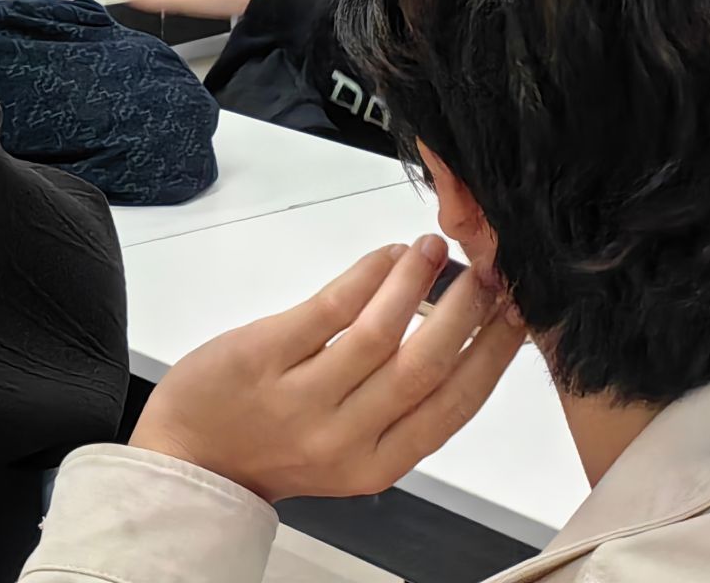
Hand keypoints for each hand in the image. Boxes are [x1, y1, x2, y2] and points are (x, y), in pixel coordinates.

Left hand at [129, 236, 526, 503]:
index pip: (453, 407)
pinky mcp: (263, 357)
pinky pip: (328, 310)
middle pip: (425, 368)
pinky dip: (366, 276)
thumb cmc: (275, 440)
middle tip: (489, 272)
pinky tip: (387, 255)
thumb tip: (457, 334)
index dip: (492, 357)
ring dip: (416, 284)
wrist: (190, 455)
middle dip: (467, 314)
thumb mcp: (350, 444)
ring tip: (435, 247)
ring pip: (379, 335)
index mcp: (377, 463)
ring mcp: (301, 398)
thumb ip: (398, 405)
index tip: (519, 314)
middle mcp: (344, 437)